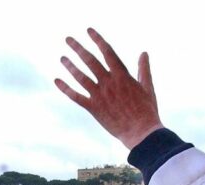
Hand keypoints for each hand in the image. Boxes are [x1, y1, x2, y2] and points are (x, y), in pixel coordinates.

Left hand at [55, 28, 162, 148]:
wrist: (141, 133)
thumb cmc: (147, 111)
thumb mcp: (148, 87)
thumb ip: (144, 69)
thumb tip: (144, 53)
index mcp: (122, 76)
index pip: (107, 52)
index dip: (97, 39)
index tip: (89, 30)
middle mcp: (109, 83)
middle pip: (90, 61)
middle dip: (78, 48)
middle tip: (68, 39)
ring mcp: (100, 96)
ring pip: (80, 77)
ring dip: (70, 66)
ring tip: (62, 57)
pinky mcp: (94, 108)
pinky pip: (76, 96)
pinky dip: (65, 88)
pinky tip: (56, 80)